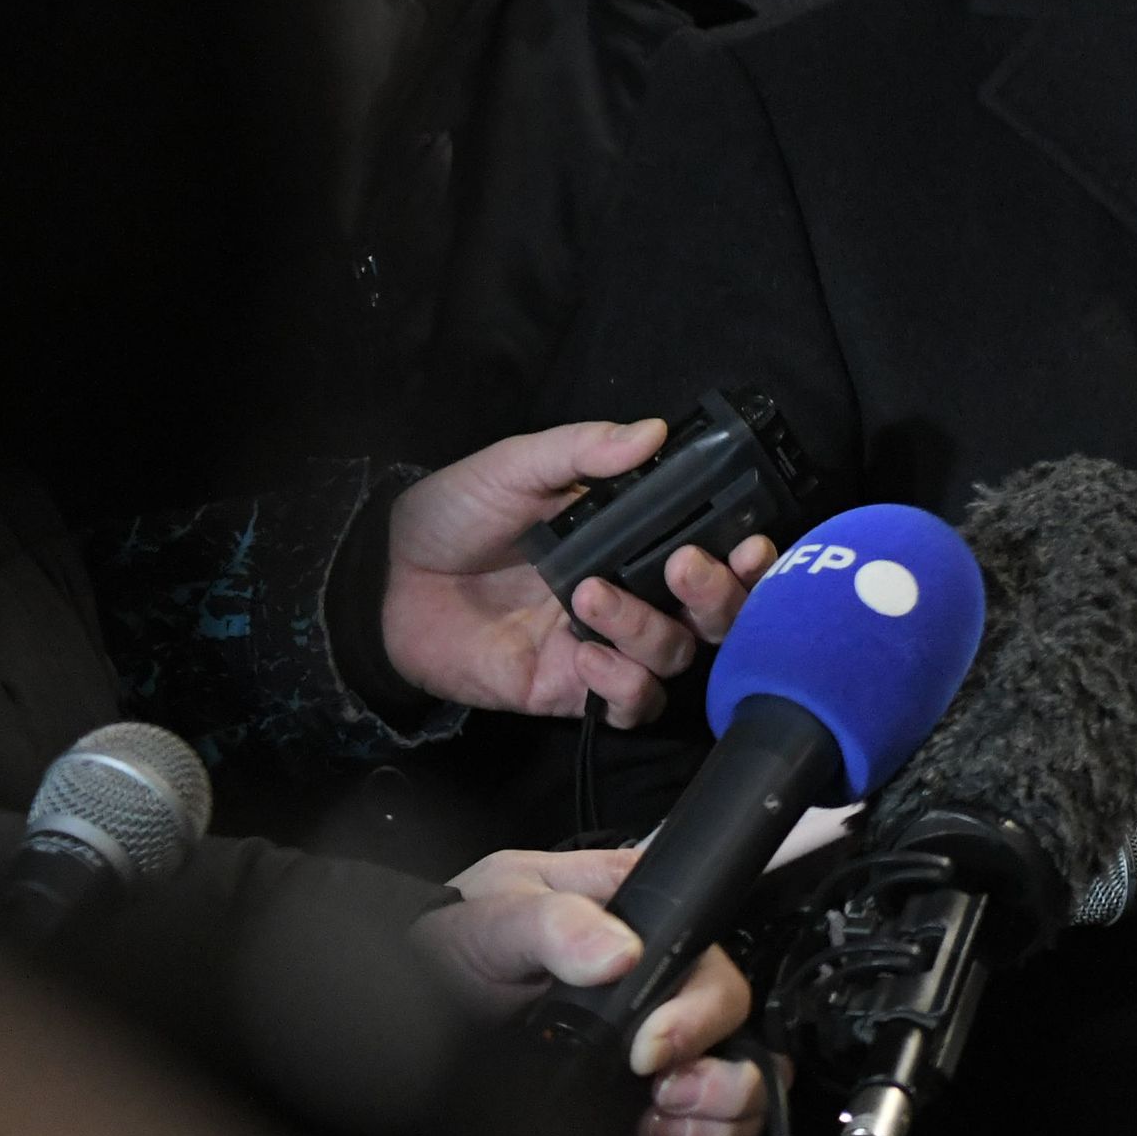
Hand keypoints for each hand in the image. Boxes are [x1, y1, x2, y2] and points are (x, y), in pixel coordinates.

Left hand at [380, 419, 778, 727]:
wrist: (384, 581)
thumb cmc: (454, 516)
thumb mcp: (516, 467)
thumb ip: (582, 451)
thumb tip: (653, 431)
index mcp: (634, 542)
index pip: (717, 555)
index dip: (750, 558)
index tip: (752, 543)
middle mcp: (634, 595)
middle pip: (717, 615)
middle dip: (721, 597)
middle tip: (690, 567)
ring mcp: (605, 646)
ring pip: (676, 657)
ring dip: (650, 630)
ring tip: (590, 599)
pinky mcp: (570, 691)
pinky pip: (629, 704)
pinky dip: (623, 686)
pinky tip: (587, 658)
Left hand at [416, 847, 768, 1135]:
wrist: (402, 999)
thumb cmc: (457, 941)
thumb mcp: (496, 911)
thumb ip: (554, 921)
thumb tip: (617, 954)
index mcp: (644, 933)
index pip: (713, 967)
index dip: (702, 1012)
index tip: (652, 1046)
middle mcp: (659, 1000)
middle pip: (739, 1039)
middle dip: (719, 1079)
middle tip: (662, 1092)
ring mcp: (645, 1067)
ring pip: (733, 1102)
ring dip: (711, 1127)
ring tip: (652, 1129)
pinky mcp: (619, 1124)